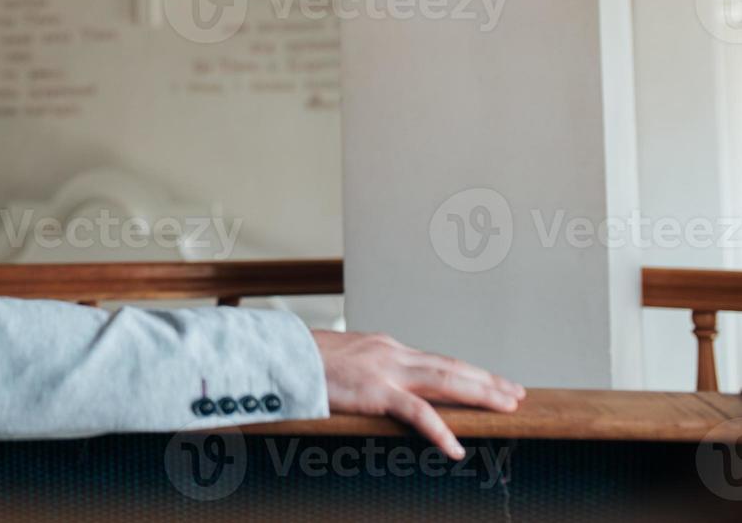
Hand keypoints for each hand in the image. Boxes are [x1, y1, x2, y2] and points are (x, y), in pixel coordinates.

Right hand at [310, 329, 524, 459]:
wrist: (279, 353)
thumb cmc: (302, 361)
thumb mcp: (343, 360)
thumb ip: (366, 370)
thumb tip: (378, 386)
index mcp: (385, 348)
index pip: (436, 360)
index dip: (468, 372)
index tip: (492, 381)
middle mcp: (392, 354)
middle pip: (450, 366)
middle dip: (486, 379)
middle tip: (516, 393)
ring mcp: (385, 370)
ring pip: (445, 380)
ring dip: (480, 393)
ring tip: (508, 406)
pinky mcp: (374, 390)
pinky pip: (415, 412)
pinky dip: (439, 430)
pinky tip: (455, 448)